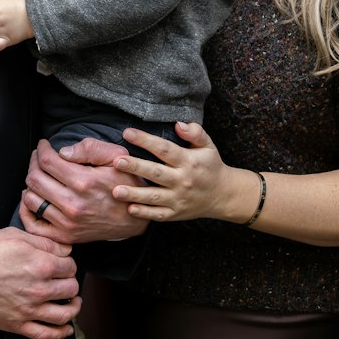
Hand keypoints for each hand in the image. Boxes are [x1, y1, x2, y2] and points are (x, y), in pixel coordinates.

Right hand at [0, 227, 78, 338]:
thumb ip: (45, 242)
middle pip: (71, 289)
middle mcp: (40, 289)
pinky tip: (66, 328)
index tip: (62, 265)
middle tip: (64, 281)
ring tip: (73, 303)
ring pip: (65, 314)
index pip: (70, 267)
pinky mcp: (17, 324)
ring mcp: (29, 309)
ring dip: (73, 308)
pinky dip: (60, 333)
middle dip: (70, 283)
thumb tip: (66, 249)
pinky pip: (46, 334)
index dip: (68, 264)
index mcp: (42, 265)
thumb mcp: (16, 235)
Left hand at [20, 138, 146, 244]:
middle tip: (39, 158)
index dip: (41, 149)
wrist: (134, 218)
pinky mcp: (64, 236)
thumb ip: (89, 148)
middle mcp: (73, 204)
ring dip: (31, 184)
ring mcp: (67, 223)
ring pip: (30, 199)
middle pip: (35, 179)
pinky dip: (27, 210)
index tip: (43, 145)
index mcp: (84, 182)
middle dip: (34, 163)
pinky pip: (33, 225)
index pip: (47, 161)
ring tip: (39, 176)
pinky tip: (34, 198)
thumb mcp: (116, 157)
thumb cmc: (125, 184)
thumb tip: (62, 152)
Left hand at [110, 122, 250, 223]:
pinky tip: (129, 209)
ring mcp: (178, 199)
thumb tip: (178, 124)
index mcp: (188, 161)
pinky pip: (158, 214)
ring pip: (154, 197)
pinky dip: (144, 213)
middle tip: (117, 162)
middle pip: (156, 173)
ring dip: (134, 194)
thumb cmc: (211, 166)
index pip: (165, 149)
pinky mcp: (176, 213)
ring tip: (115, 190)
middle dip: (135, 167)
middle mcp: (182, 180)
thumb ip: (195, 132)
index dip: (146, 140)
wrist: (223, 195)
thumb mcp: (208, 146)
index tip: (128, 133)